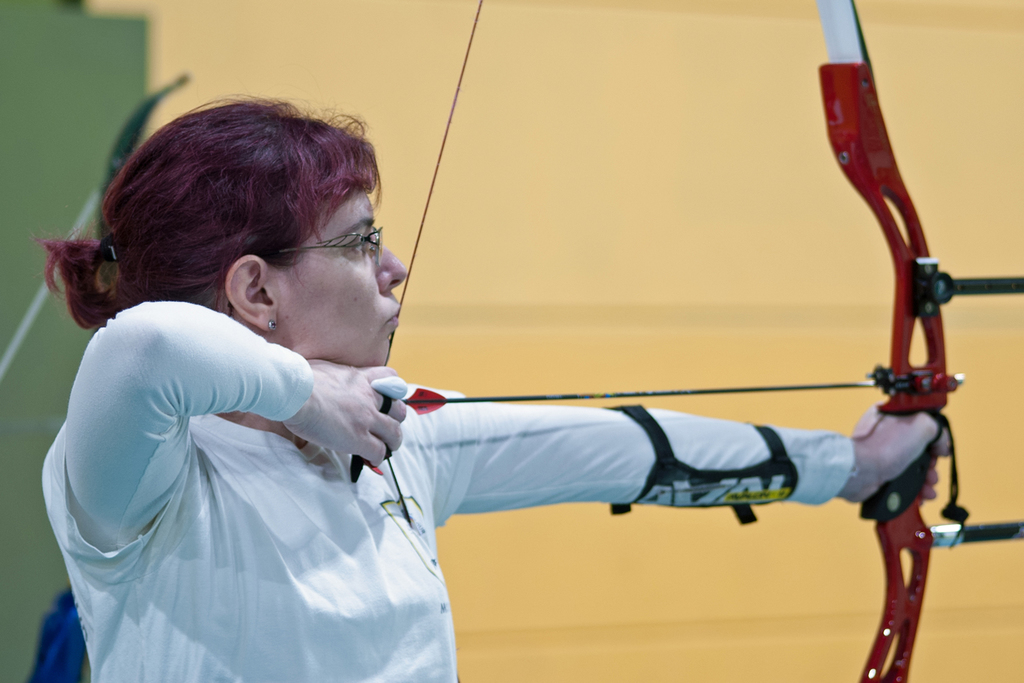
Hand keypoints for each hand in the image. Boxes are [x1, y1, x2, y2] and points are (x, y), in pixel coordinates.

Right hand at [282, 363, 406, 465]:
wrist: (294, 392)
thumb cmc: (299, 379)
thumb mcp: (325, 368)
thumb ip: (335, 376)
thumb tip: (324, 379)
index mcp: (360, 378)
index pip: (390, 377)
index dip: (392, 389)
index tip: (387, 398)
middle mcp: (369, 397)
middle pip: (398, 410)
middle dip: (396, 420)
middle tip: (388, 427)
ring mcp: (366, 419)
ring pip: (394, 433)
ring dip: (392, 442)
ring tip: (387, 447)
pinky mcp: (358, 438)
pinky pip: (378, 451)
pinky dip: (377, 457)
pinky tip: (370, 459)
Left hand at [839, 404, 949, 502]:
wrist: (861, 472)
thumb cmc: (884, 447)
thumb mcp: (921, 426)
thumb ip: (937, 429)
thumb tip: (941, 444)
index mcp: (894, 415)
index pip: (922, 424)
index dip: (934, 439)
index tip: (939, 450)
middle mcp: (887, 433)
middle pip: (921, 448)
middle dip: (932, 463)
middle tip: (933, 471)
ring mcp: (884, 453)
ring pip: (914, 466)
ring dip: (927, 478)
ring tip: (929, 486)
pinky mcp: (882, 471)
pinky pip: (905, 479)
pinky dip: (916, 488)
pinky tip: (922, 494)